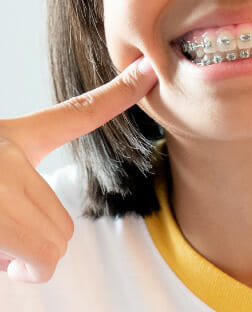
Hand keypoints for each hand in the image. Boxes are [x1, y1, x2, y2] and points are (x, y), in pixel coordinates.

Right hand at [0, 56, 157, 282]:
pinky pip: (22, 264)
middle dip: (35, 245)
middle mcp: (8, 156)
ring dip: (18, 260)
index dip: (117, 93)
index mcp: (13, 139)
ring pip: (48, 252)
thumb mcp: (0, 160)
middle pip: (62, 228)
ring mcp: (0, 190)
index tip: (149, 71)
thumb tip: (47, 245)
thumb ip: (20, 187)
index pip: (77, 113)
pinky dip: (6, 269)